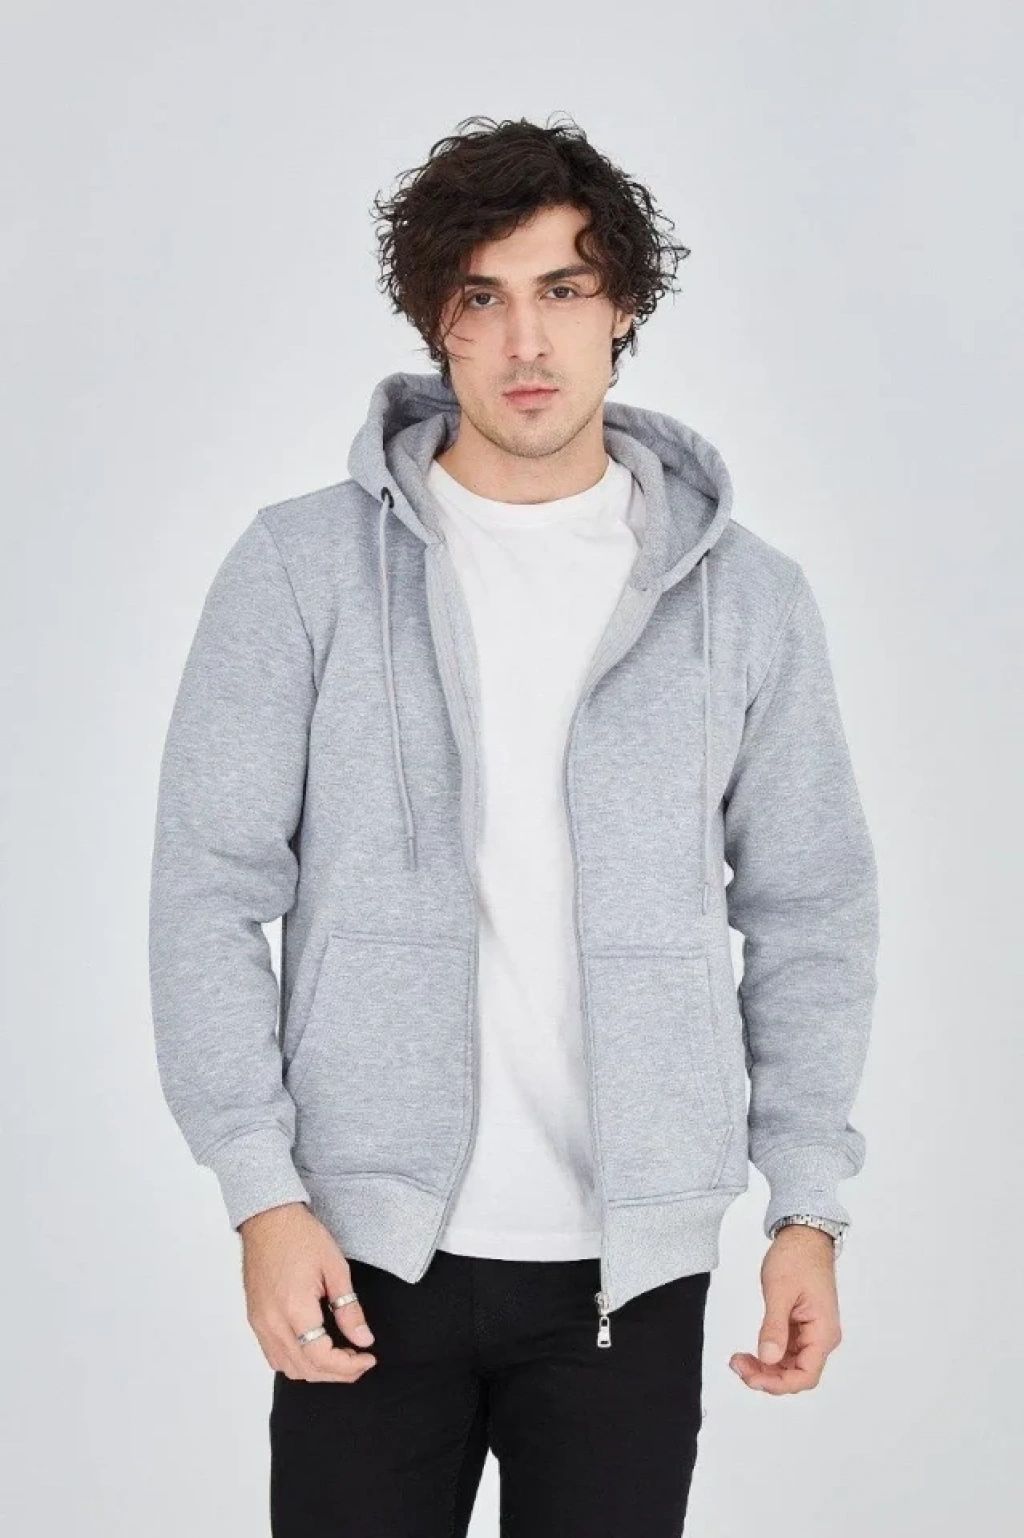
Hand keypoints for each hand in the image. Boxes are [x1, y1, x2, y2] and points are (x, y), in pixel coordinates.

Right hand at [239, 1201, 377, 1382]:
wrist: (267, 1218)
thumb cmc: (301, 1235)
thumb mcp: (336, 1267)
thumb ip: (349, 1309)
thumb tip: (364, 1339)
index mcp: (295, 1308)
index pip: (322, 1357)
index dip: (349, 1366)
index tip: (368, 1358)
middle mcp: (273, 1322)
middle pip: (306, 1369)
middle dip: (338, 1373)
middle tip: (361, 1362)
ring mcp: (260, 1323)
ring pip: (288, 1368)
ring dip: (317, 1371)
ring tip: (341, 1358)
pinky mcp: (255, 1320)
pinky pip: (274, 1356)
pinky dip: (296, 1362)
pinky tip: (314, 1350)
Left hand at [728, 1224, 840, 1394]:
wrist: (804, 1236)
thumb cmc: (797, 1257)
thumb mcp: (780, 1291)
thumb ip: (774, 1327)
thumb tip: (768, 1358)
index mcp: (823, 1332)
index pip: (806, 1375)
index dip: (779, 1383)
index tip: (752, 1378)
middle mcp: (821, 1337)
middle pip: (797, 1373)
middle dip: (767, 1377)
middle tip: (738, 1366)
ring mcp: (812, 1333)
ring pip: (790, 1365)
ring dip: (766, 1369)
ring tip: (739, 1361)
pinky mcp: (802, 1326)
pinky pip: (787, 1351)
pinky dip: (769, 1355)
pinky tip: (751, 1353)